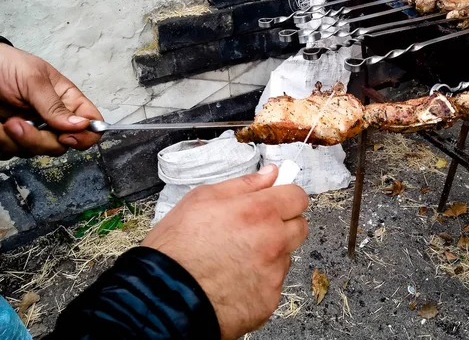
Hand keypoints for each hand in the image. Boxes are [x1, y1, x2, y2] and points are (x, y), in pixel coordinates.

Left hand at [0, 44, 102, 158]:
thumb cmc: (5, 64)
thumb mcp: (33, 79)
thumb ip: (55, 105)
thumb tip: (81, 125)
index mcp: (67, 99)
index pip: (91, 123)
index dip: (86, 134)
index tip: (66, 136)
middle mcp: (53, 118)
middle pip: (63, 144)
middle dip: (41, 140)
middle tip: (18, 124)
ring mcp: (33, 129)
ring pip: (37, 151)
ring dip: (17, 141)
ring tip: (5, 122)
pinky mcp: (12, 138)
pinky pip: (13, 152)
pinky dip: (3, 142)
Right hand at [142, 165, 308, 339]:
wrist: (162, 297)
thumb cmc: (177, 245)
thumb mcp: (202, 199)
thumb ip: (244, 184)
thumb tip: (271, 173)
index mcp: (259, 212)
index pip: (298, 197)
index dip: (286, 197)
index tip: (274, 201)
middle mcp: (273, 242)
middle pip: (300, 227)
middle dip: (283, 225)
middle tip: (254, 230)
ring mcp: (273, 274)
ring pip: (285, 256)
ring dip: (270, 254)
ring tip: (235, 258)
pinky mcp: (268, 301)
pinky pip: (272, 285)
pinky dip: (259, 281)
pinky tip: (233, 280)